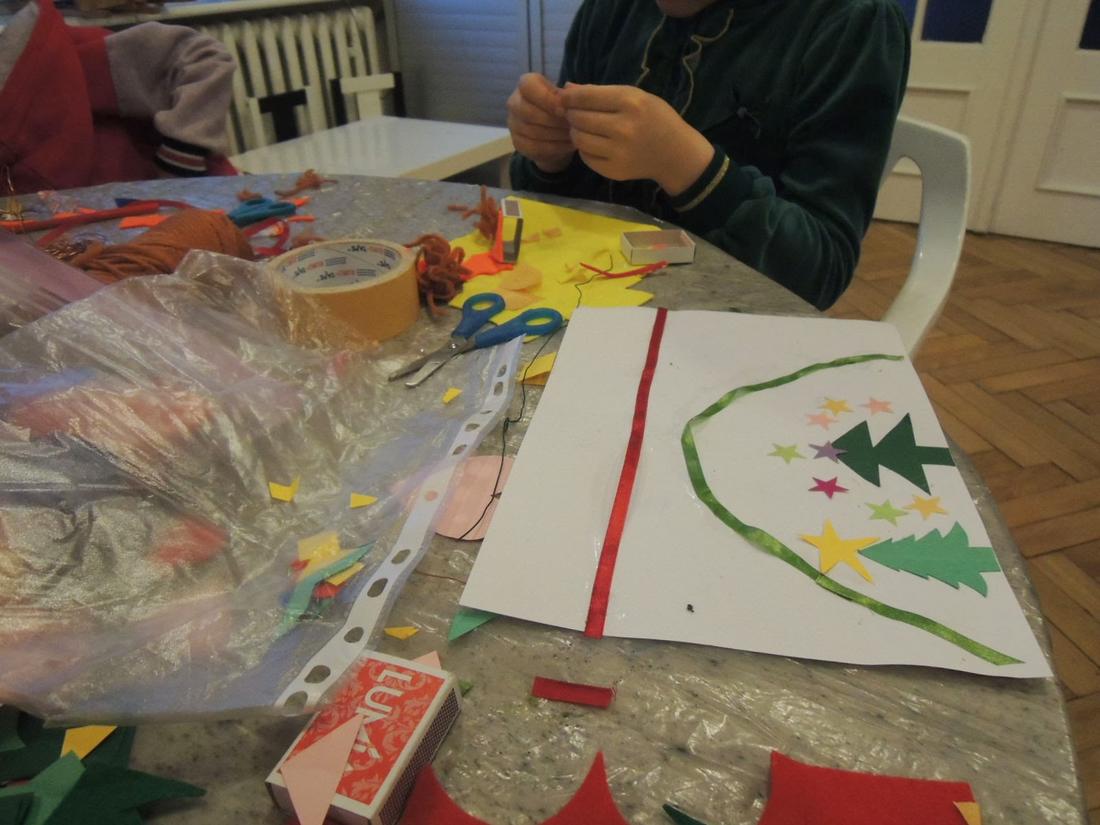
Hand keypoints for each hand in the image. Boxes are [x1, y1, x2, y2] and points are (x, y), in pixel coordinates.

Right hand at [507, 73, 575, 173]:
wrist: (557, 131)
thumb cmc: (563, 108)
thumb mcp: (568, 97)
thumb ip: (569, 93)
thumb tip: (568, 90)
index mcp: (526, 84)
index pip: (528, 86)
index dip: (546, 98)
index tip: (563, 109)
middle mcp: (515, 102)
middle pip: (528, 111)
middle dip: (553, 120)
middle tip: (571, 125)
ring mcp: (513, 124)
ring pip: (531, 131)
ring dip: (555, 134)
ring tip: (573, 135)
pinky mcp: (517, 143)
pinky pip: (533, 146)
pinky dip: (553, 147)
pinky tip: (567, 145)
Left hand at [559, 84, 714, 195]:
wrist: (676, 154)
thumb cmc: (656, 119)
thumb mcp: (636, 97)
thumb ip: (601, 92)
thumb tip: (567, 88)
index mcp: (630, 102)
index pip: (586, 97)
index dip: (569, 97)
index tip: (564, 97)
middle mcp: (623, 127)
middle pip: (579, 118)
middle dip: (571, 114)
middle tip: (574, 114)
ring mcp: (618, 152)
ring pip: (579, 139)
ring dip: (575, 132)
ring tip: (582, 128)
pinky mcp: (614, 171)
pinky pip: (586, 157)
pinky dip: (585, 149)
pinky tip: (594, 144)